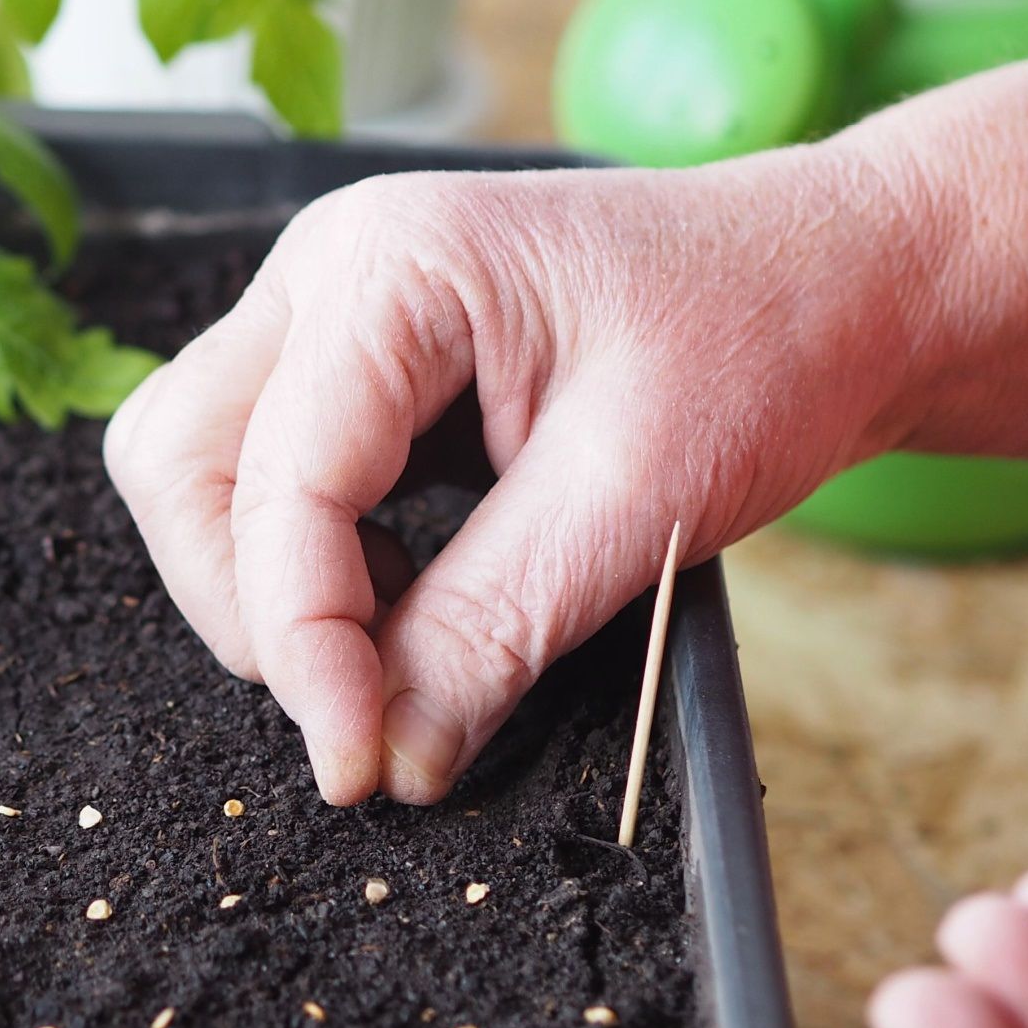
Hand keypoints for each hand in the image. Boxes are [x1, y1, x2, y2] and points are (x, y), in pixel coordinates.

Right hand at [105, 146, 930, 803]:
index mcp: (390, 264)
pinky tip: (405, 595)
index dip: (303, 643)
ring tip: (389, 647)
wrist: (847, 285)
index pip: (277, 484)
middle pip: (179, 465)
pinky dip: (306, 564)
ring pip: (199, 472)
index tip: (358, 763)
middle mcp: (328, 270)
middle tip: (360, 709)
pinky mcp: (353, 367)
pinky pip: (263, 477)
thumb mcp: (634, 502)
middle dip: (250, 607)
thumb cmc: (767, 340)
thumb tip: (383, 758)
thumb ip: (487, 631)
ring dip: (265, 586)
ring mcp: (330, 313)